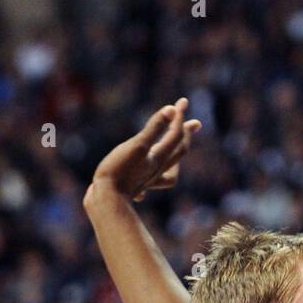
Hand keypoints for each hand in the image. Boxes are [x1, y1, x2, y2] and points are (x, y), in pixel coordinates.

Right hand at [84, 98, 200, 211]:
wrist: (106, 201)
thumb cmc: (120, 172)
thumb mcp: (138, 146)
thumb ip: (154, 128)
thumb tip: (172, 109)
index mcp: (160, 157)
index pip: (176, 133)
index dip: (180, 116)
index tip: (183, 101)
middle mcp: (157, 169)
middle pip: (178, 150)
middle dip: (185, 134)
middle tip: (195, 123)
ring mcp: (147, 179)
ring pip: (167, 170)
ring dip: (174, 157)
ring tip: (175, 151)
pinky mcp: (134, 186)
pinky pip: (150, 182)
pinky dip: (152, 176)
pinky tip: (150, 176)